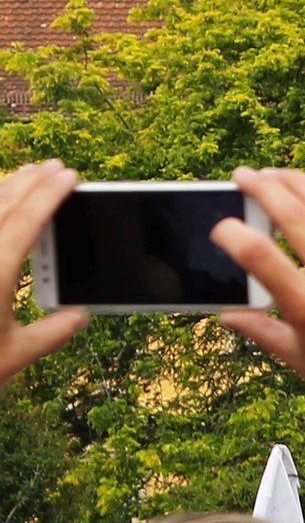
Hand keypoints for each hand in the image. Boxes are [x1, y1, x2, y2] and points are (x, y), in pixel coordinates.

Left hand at [0, 161, 87, 387]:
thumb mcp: (15, 355)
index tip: (68, 175)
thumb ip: (51, 334)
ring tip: (25, 176)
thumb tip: (79, 315)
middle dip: (28, 182)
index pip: (25, 222)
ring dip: (4, 190)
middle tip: (51, 167)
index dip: (49, 195)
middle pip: (0, 206)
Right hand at [211, 168, 304, 428]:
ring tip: (273, 174)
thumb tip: (228, 315)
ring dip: (295, 183)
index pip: (257, 253)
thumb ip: (262, 332)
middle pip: (291, 214)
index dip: (230, 233)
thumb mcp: (302, 361)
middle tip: (241, 175)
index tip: (221, 229)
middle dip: (261, 187)